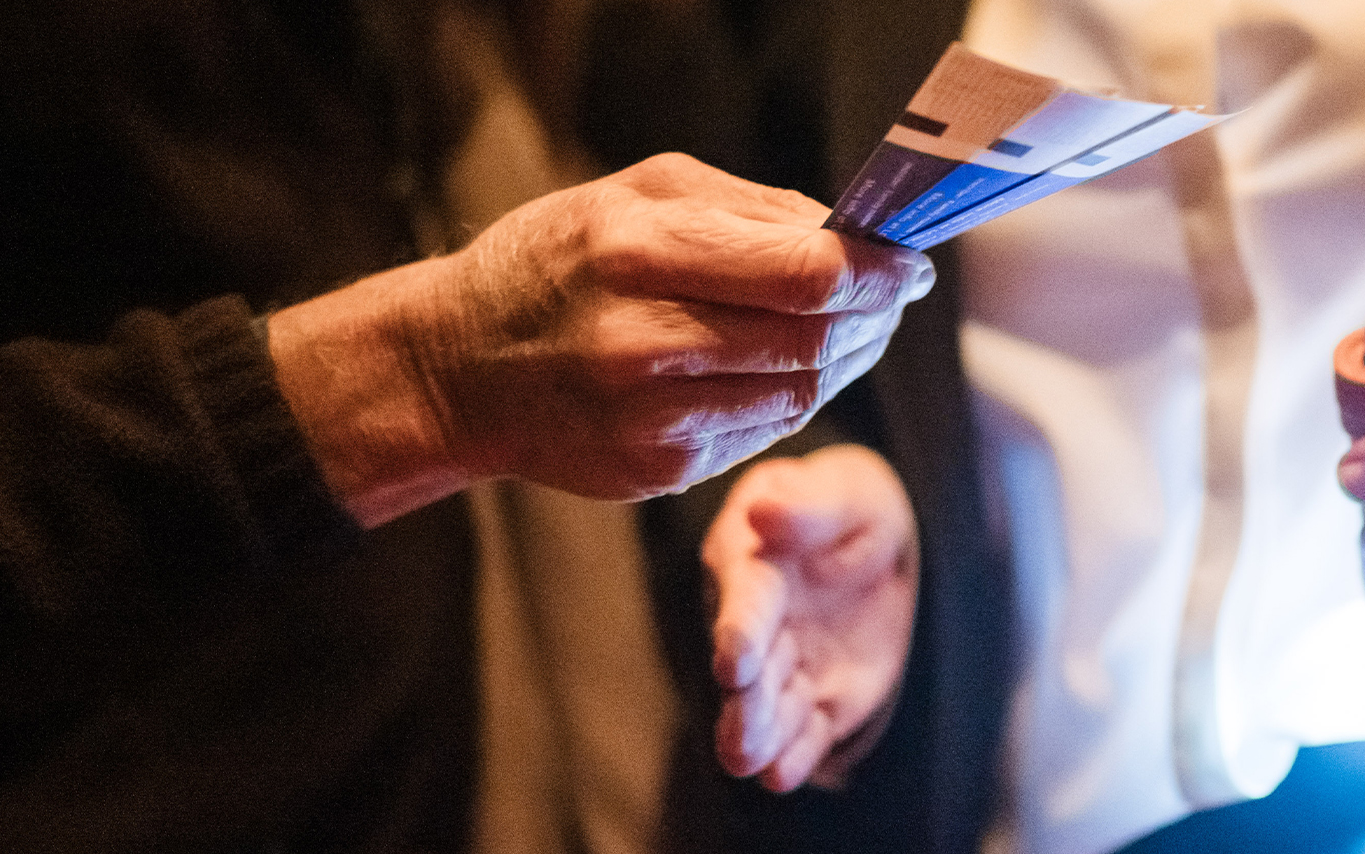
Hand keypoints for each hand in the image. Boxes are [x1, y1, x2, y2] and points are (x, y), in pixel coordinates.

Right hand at [270, 153, 933, 524]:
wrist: (457, 368)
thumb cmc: (553, 264)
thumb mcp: (632, 195)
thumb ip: (746, 209)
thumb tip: (849, 233)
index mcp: (636, 250)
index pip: (804, 271)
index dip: (875, 270)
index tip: (907, 261)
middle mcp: (641, 339)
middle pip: (813, 337)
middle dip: (871, 314)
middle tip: (893, 294)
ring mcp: (647, 416)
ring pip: (800, 394)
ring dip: (844, 359)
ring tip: (854, 327)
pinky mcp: (654, 469)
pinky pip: (761, 434)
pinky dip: (794, 398)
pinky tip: (793, 367)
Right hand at [704, 444, 916, 791]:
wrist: (879, 548)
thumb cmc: (848, 509)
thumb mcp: (841, 494)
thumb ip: (806, 506)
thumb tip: (763, 511)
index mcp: (754, 566)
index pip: (747, 602)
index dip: (741, 629)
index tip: (736, 659)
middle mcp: (759, 627)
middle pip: (750, 668)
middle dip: (745, 699)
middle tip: (740, 731)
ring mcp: (786, 669)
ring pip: (767, 709)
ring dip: (758, 735)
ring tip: (750, 762)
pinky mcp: (818, 703)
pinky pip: (805, 735)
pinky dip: (793, 757)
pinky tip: (782, 777)